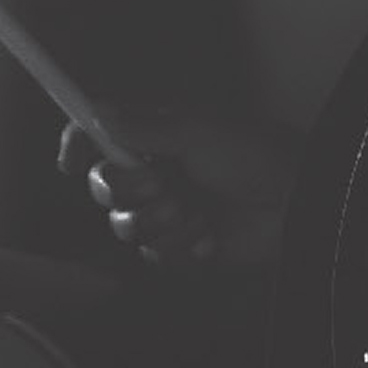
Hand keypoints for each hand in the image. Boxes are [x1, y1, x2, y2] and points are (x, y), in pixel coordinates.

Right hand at [56, 106, 297, 271]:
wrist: (297, 204)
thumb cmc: (257, 154)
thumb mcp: (199, 129)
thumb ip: (145, 124)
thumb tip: (97, 111)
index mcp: (154, 133)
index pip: (97, 133)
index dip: (76, 144)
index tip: (69, 160)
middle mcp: (154, 170)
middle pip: (102, 185)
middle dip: (128, 189)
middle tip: (163, 182)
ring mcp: (166, 209)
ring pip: (124, 226)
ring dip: (159, 221)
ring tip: (196, 211)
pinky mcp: (181, 246)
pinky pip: (153, 255)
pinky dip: (180, 246)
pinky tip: (209, 235)